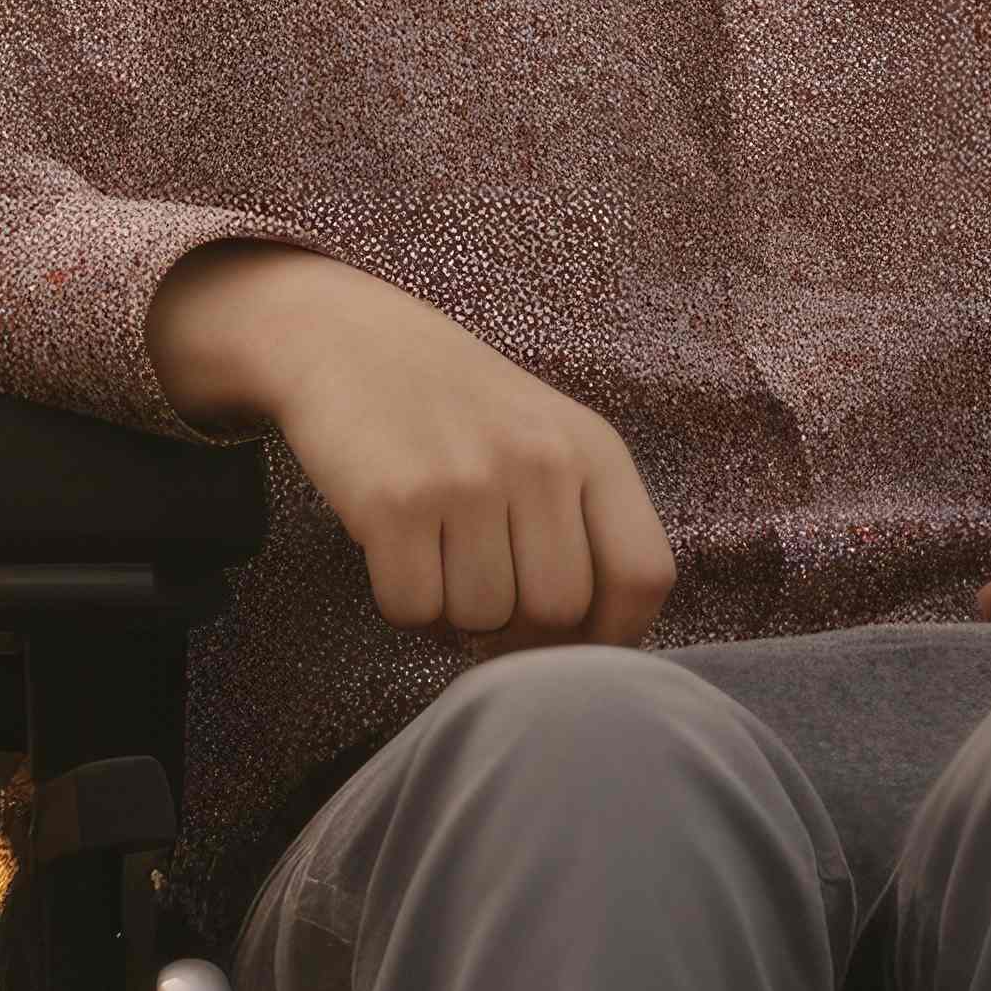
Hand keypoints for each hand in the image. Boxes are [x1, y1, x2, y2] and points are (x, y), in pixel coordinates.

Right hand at [148, 244, 672, 655]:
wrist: (348, 341)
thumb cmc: (456, 413)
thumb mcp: (546, 441)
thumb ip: (582, 529)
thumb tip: (582, 650)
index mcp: (592, 449)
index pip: (642, 577)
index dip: (611, 631)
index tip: (568, 634)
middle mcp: (539, 460)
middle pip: (557, 614)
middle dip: (516, 629)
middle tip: (481, 592)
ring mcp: (467, 479)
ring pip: (482, 621)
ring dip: (454, 614)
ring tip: (436, 558)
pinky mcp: (396, 502)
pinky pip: (414, 610)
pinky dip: (402, 604)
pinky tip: (396, 554)